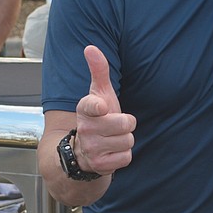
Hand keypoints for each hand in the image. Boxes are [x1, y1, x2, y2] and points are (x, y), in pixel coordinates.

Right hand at [74, 45, 135, 175]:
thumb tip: (90, 47)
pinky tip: (112, 151)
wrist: (84, 151)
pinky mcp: (100, 165)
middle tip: (115, 125)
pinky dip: (123, 155)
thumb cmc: (98, 116)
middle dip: (126, 124)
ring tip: (113, 138)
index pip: (92, 106)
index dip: (99, 107)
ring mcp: (91, 148)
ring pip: (128, 141)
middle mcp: (85, 129)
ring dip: (125, 140)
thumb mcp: (98, 93)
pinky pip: (126, 157)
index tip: (101, 108)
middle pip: (125, 124)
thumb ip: (98, 70)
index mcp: (85, 109)